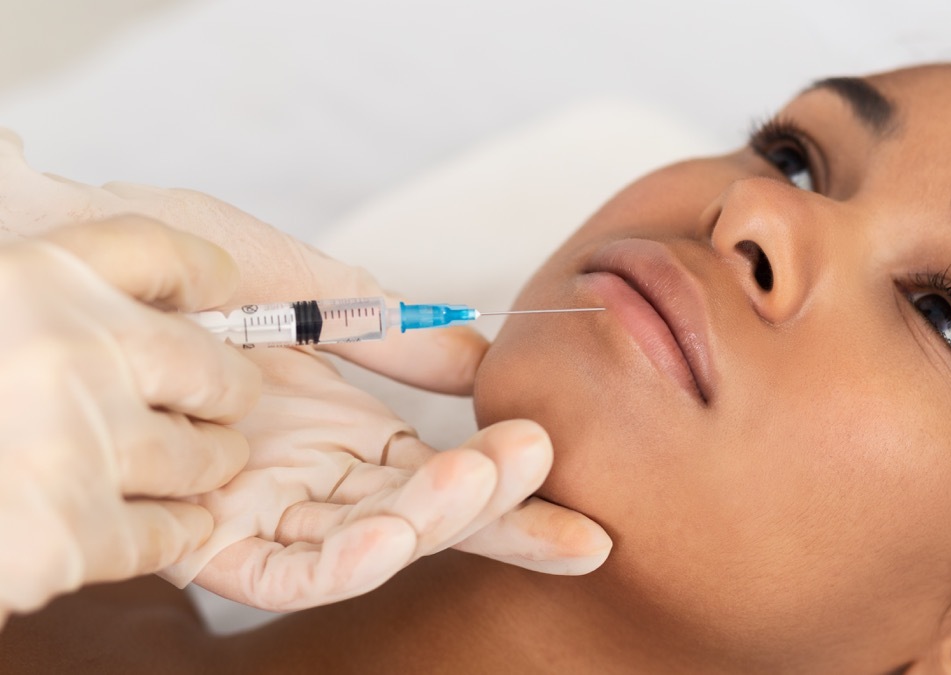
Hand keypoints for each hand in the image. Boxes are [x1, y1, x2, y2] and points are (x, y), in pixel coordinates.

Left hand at [0, 130, 610, 609]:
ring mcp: (261, 511)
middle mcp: (313, 483)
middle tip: (550, 480)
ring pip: (364, 550)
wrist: (68, 249)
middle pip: (421, 523)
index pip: (448, 479)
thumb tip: (483, 362)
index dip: (516, 502)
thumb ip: (387, 332)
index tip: (591, 520)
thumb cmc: (178, 266)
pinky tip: (388, 535)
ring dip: (430, 525)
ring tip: (481, 481)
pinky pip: (280, 573)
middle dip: (493, 515)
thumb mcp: (300, 286)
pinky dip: (339, 563)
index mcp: (346, 434)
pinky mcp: (201, 534)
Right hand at [0, 217, 259, 625]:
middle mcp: (63, 345)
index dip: (203, 272)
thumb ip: (90, 282)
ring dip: (203, 466)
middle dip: (223, 394)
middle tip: (205, 407)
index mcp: (38, 276)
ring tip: (160, 463)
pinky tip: (147, 518)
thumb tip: (225, 280)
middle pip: (218, 370)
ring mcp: (72, 438)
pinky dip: (172, 528)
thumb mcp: (8, 295)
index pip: (160, 249)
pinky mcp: (71, 528)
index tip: (222, 287)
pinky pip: (175, 531)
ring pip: (207, 455)